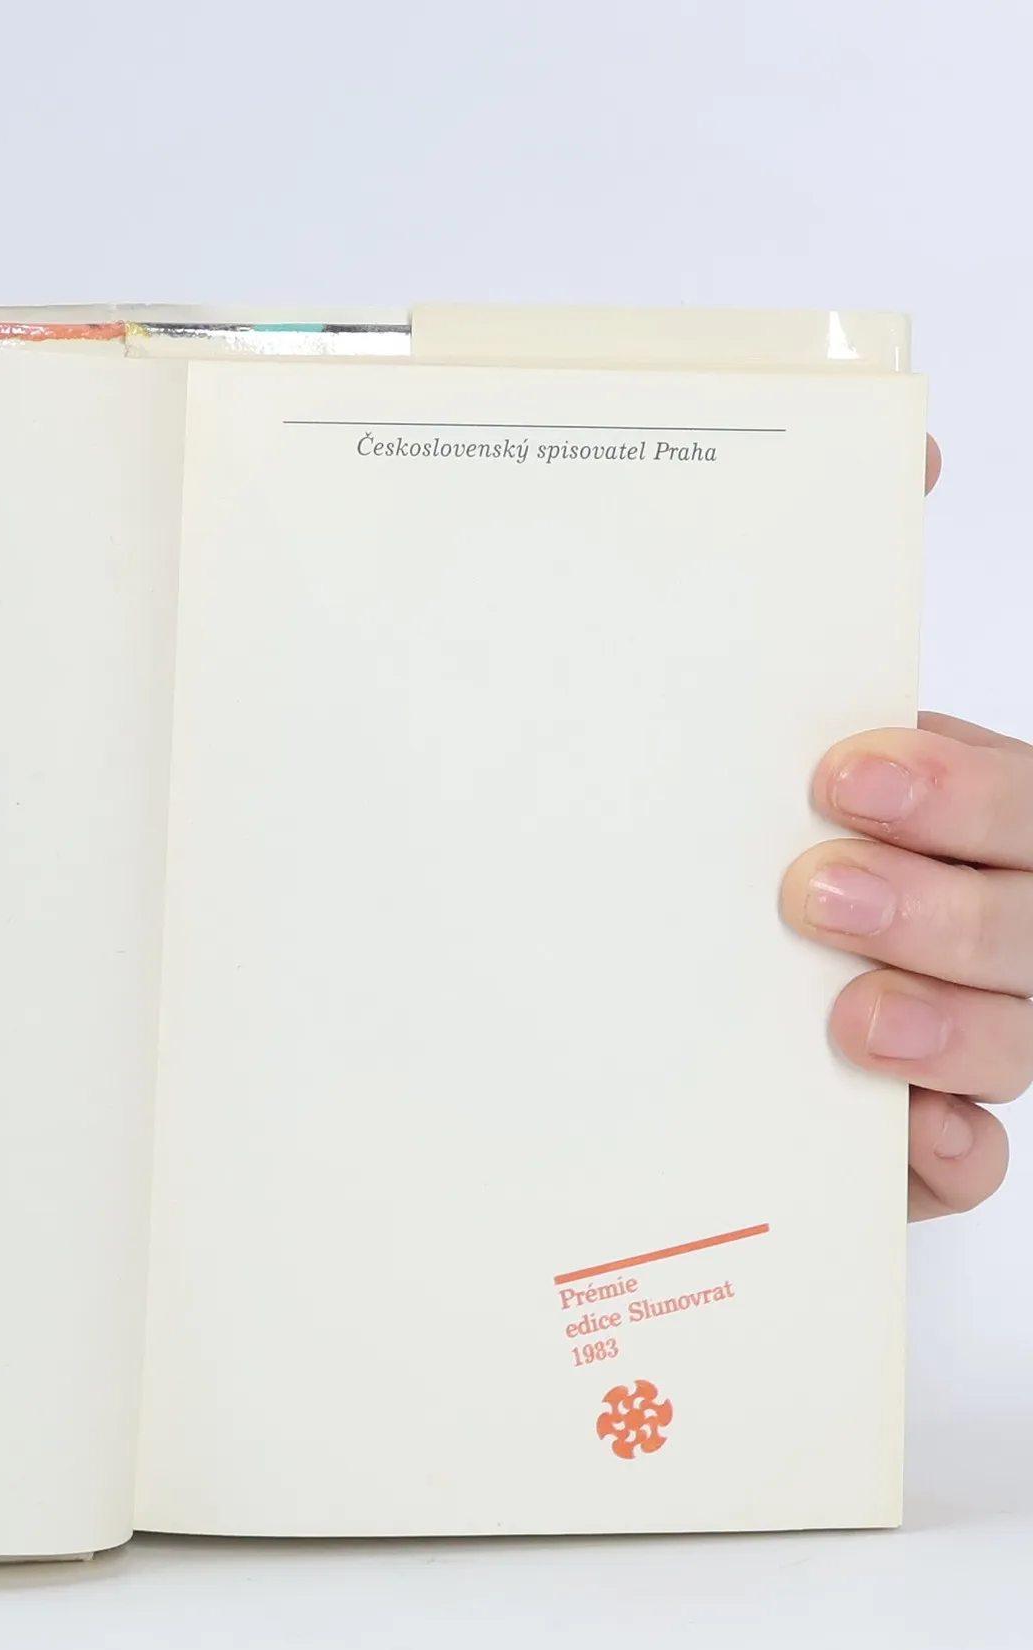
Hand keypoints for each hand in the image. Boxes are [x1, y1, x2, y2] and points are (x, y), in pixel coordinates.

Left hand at [785, 437, 1018, 1217]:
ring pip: (1027, 1040)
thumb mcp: (789, 727)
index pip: (1024, 804)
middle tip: (818, 890)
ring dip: (951, 1028)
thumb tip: (907, 442)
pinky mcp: (932, 1130)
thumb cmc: (768, 828)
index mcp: (982, 816)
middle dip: (946, 907)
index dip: (963, 794)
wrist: (696, 956)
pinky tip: (898, 1136)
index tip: (847, 773)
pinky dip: (947, 1154)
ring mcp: (984, 1028)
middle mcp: (1003, 919)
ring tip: (848, 1019)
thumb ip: (834, 618)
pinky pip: (977, 1161)